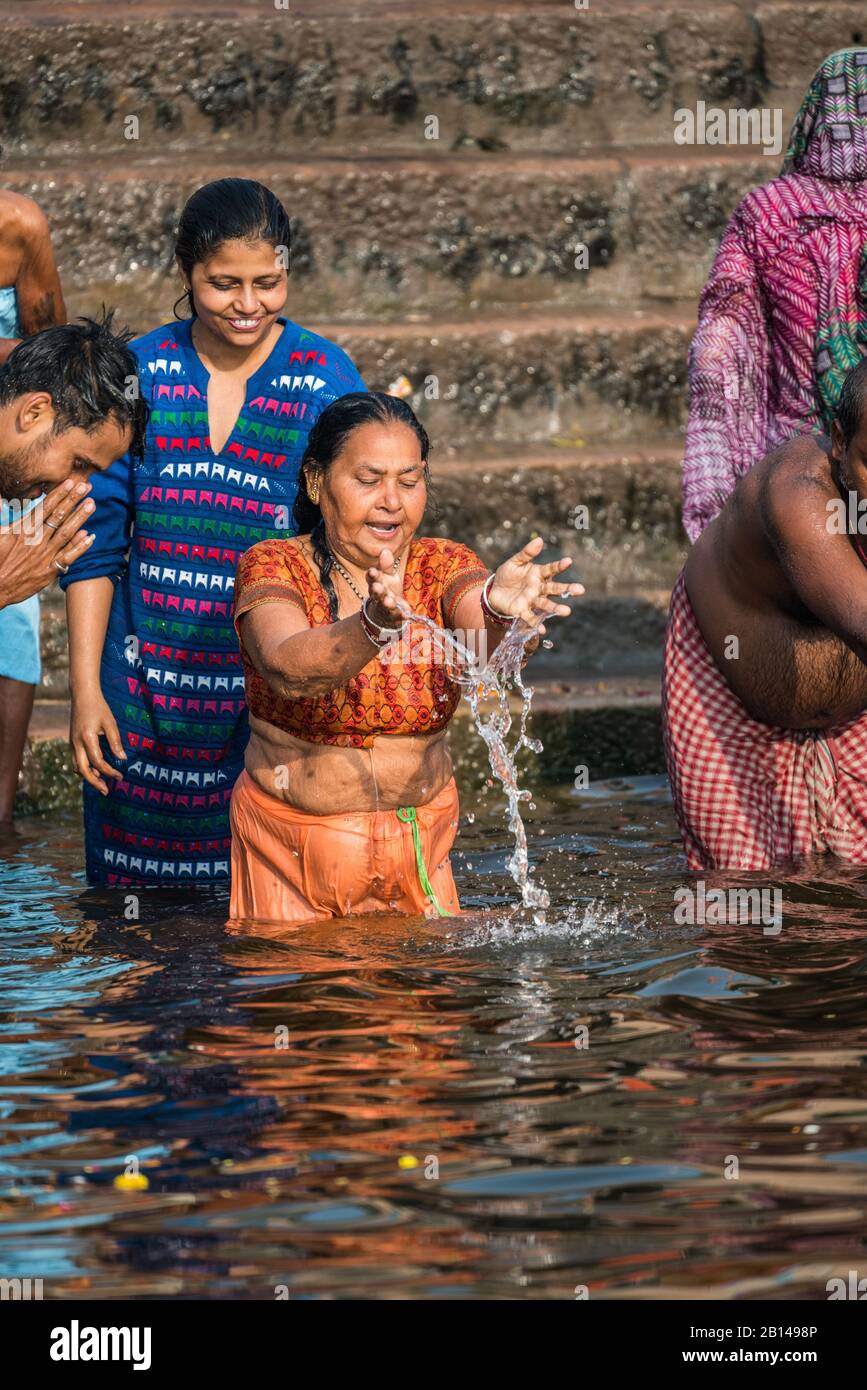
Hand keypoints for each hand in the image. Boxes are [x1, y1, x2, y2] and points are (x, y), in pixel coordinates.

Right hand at [0, 479, 94, 607]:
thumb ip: (0, 514)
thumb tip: (0, 497)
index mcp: (22, 529)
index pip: (45, 507)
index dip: (59, 494)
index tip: (70, 483)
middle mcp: (35, 540)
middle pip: (58, 516)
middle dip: (73, 500)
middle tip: (86, 487)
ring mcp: (44, 555)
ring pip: (66, 533)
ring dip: (80, 518)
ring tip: (91, 505)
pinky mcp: (50, 570)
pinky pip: (69, 556)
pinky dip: (81, 546)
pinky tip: (90, 536)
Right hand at [70, 687, 125, 794]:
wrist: (82, 695)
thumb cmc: (99, 707)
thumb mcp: (110, 723)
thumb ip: (115, 742)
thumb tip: (123, 759)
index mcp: (87, 738)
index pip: (98, 761)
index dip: (109, 771)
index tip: (120, 776)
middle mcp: (76, 742)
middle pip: (82, 770)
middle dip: (94, 782)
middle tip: (106, 791)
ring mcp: (72, 743)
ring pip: (77, 766)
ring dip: (88, 776)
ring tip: (102, 783)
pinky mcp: (72, 741)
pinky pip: (77, 760)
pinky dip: (85, 768)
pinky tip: (96, 771)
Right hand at [365, 547, 403, 626]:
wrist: (385, 614)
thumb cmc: (387, 590)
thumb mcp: (388, 577)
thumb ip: (387, 566)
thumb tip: (385, 550)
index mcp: (376, 583)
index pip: (372, 578)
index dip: (372, 575)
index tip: (372, 571)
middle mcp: (378, 596)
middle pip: (376, 592)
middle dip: (376, 590)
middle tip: (377, 586)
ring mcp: (385, 607)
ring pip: (384, 605)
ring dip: (386, 603)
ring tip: (389, 601)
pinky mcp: (393, 617)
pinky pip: (397, 616)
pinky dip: (401, 616)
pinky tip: (406, 615)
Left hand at [488, 536, 583, 631]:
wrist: (494, 591)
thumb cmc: (508, 575)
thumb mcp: (515, 562)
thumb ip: (527, 553)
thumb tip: (540, 540)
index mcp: (538, 574)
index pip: (551, 569)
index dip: (560, 565)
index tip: (569, 561)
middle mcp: (539, 589)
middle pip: (555, 589)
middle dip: (568, 589)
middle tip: (580, 590)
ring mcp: (532, 601)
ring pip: (546, 605)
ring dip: (556, 609)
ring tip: (567, 611)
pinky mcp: (522, 612)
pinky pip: (531, 619)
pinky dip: (537, 624)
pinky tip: (542, 630)